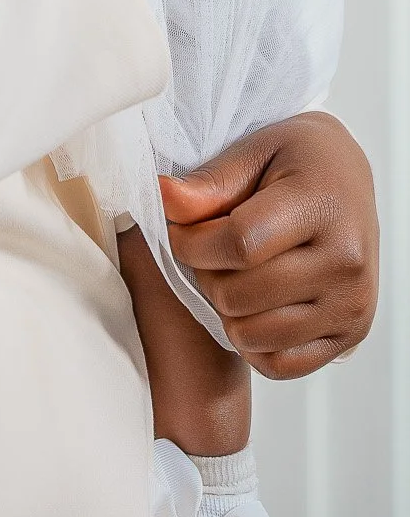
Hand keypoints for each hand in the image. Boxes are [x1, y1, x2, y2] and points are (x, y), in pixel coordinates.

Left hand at [159, 112, 378, 378]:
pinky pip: (280, 365)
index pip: (239, 244)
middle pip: (239, 295)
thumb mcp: (253, 151)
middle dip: (206, 273)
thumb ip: (209, 183)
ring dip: (226, 309)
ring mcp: (352, 306)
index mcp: (324, 207)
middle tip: (208, 250)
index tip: (177, 229)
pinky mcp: (349, 337)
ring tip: (231, 273)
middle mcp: (347, 263)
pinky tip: (252, 304)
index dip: (191, 242)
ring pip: (252, 335)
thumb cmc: (297, 159)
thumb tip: (163, 199)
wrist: (348, 178)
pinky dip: (253, 342)